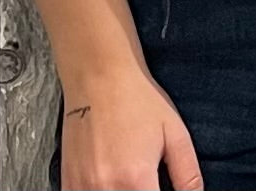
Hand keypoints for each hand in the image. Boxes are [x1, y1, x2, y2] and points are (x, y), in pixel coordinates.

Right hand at [60, 64, 203, 189]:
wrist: (99, 75)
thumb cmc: (138, 100)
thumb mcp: (175, 133)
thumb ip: (187, 175)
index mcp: (136, 180)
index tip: (161, 188)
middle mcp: (106, 189)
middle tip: (148, 180)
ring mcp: (82, 187)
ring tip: (129, 177)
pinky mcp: (68, 182)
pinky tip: (111, 181)